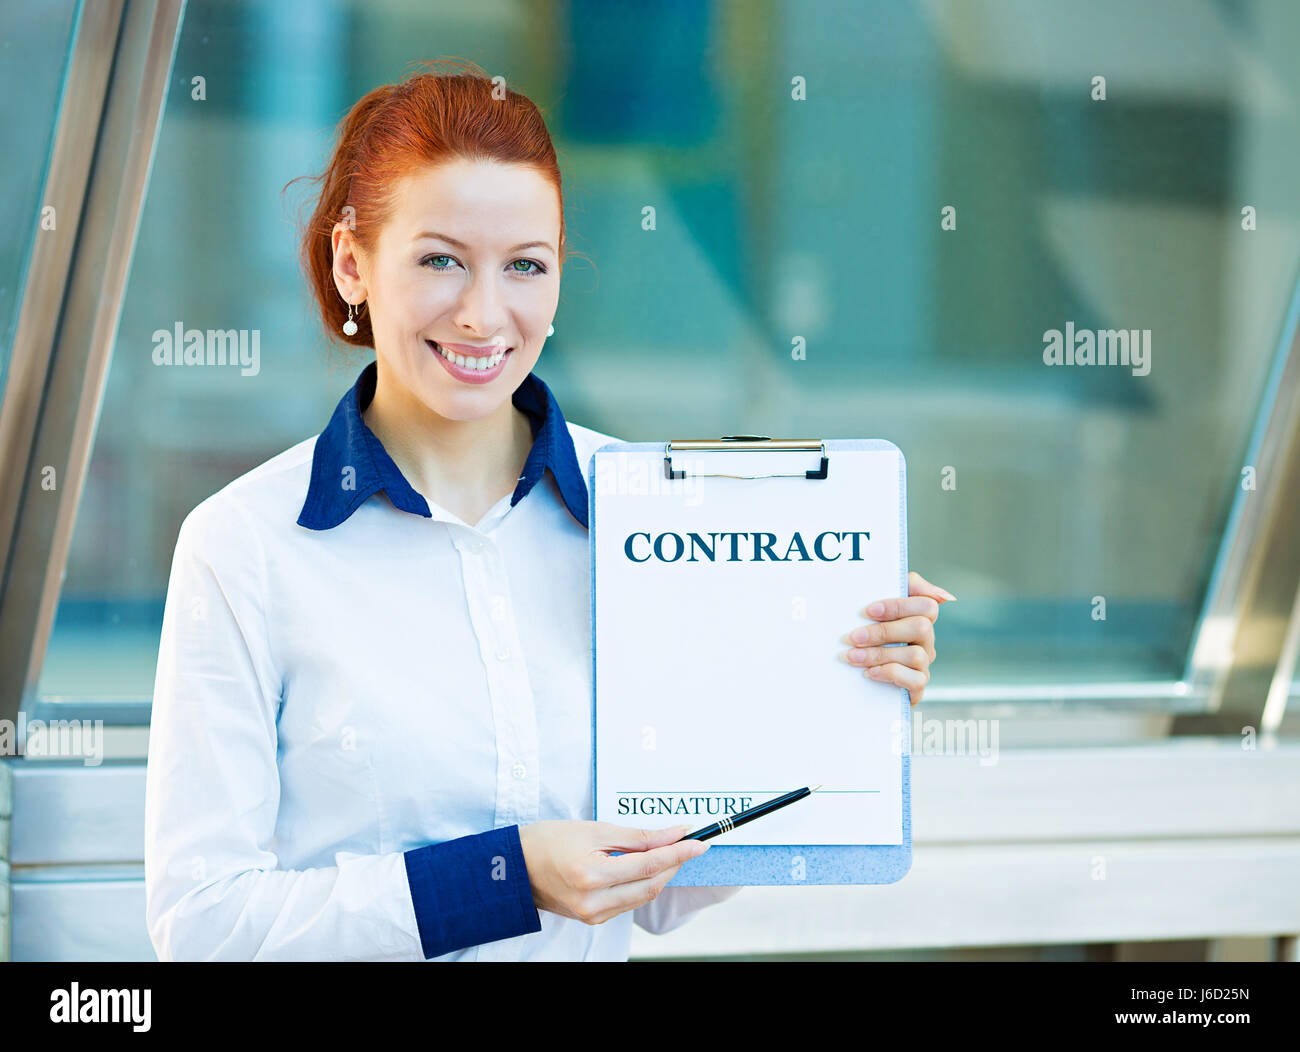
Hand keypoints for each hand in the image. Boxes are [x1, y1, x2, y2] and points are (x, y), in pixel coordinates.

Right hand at [517, 820, 708, 924]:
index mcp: (593, 875)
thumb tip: (672, 835)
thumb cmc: (549, 841)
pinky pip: (628, 902)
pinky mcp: (592, 918)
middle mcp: (594, 901)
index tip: (699, 841)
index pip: (650, 864)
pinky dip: (642, 884)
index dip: (679, 852)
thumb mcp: (594, 829)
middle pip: (651, 884)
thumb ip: (637, 836)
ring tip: (671, 852)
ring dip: (661, 874)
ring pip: (642, 895)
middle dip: (675, 863)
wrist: (515, 867)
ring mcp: (593, 914)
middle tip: (689, 843)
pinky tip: (646, 867)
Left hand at [840, 570, 954, 705]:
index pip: (927, 605)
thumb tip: (941, 594)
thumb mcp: (874, 611)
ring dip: (879, 654)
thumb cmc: (866, 636)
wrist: (857, 680)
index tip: (867, 611)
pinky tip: (869, 673)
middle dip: (883, 632)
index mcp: (919, 618)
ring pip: (915, 655)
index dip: (898, 606)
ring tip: (852, 657)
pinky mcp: (917, 687)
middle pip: (921, 628)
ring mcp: (924, 664)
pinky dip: (890, 673)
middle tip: (852, 637)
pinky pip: (915, 680)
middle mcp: (926, 640)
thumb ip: (900, 589)